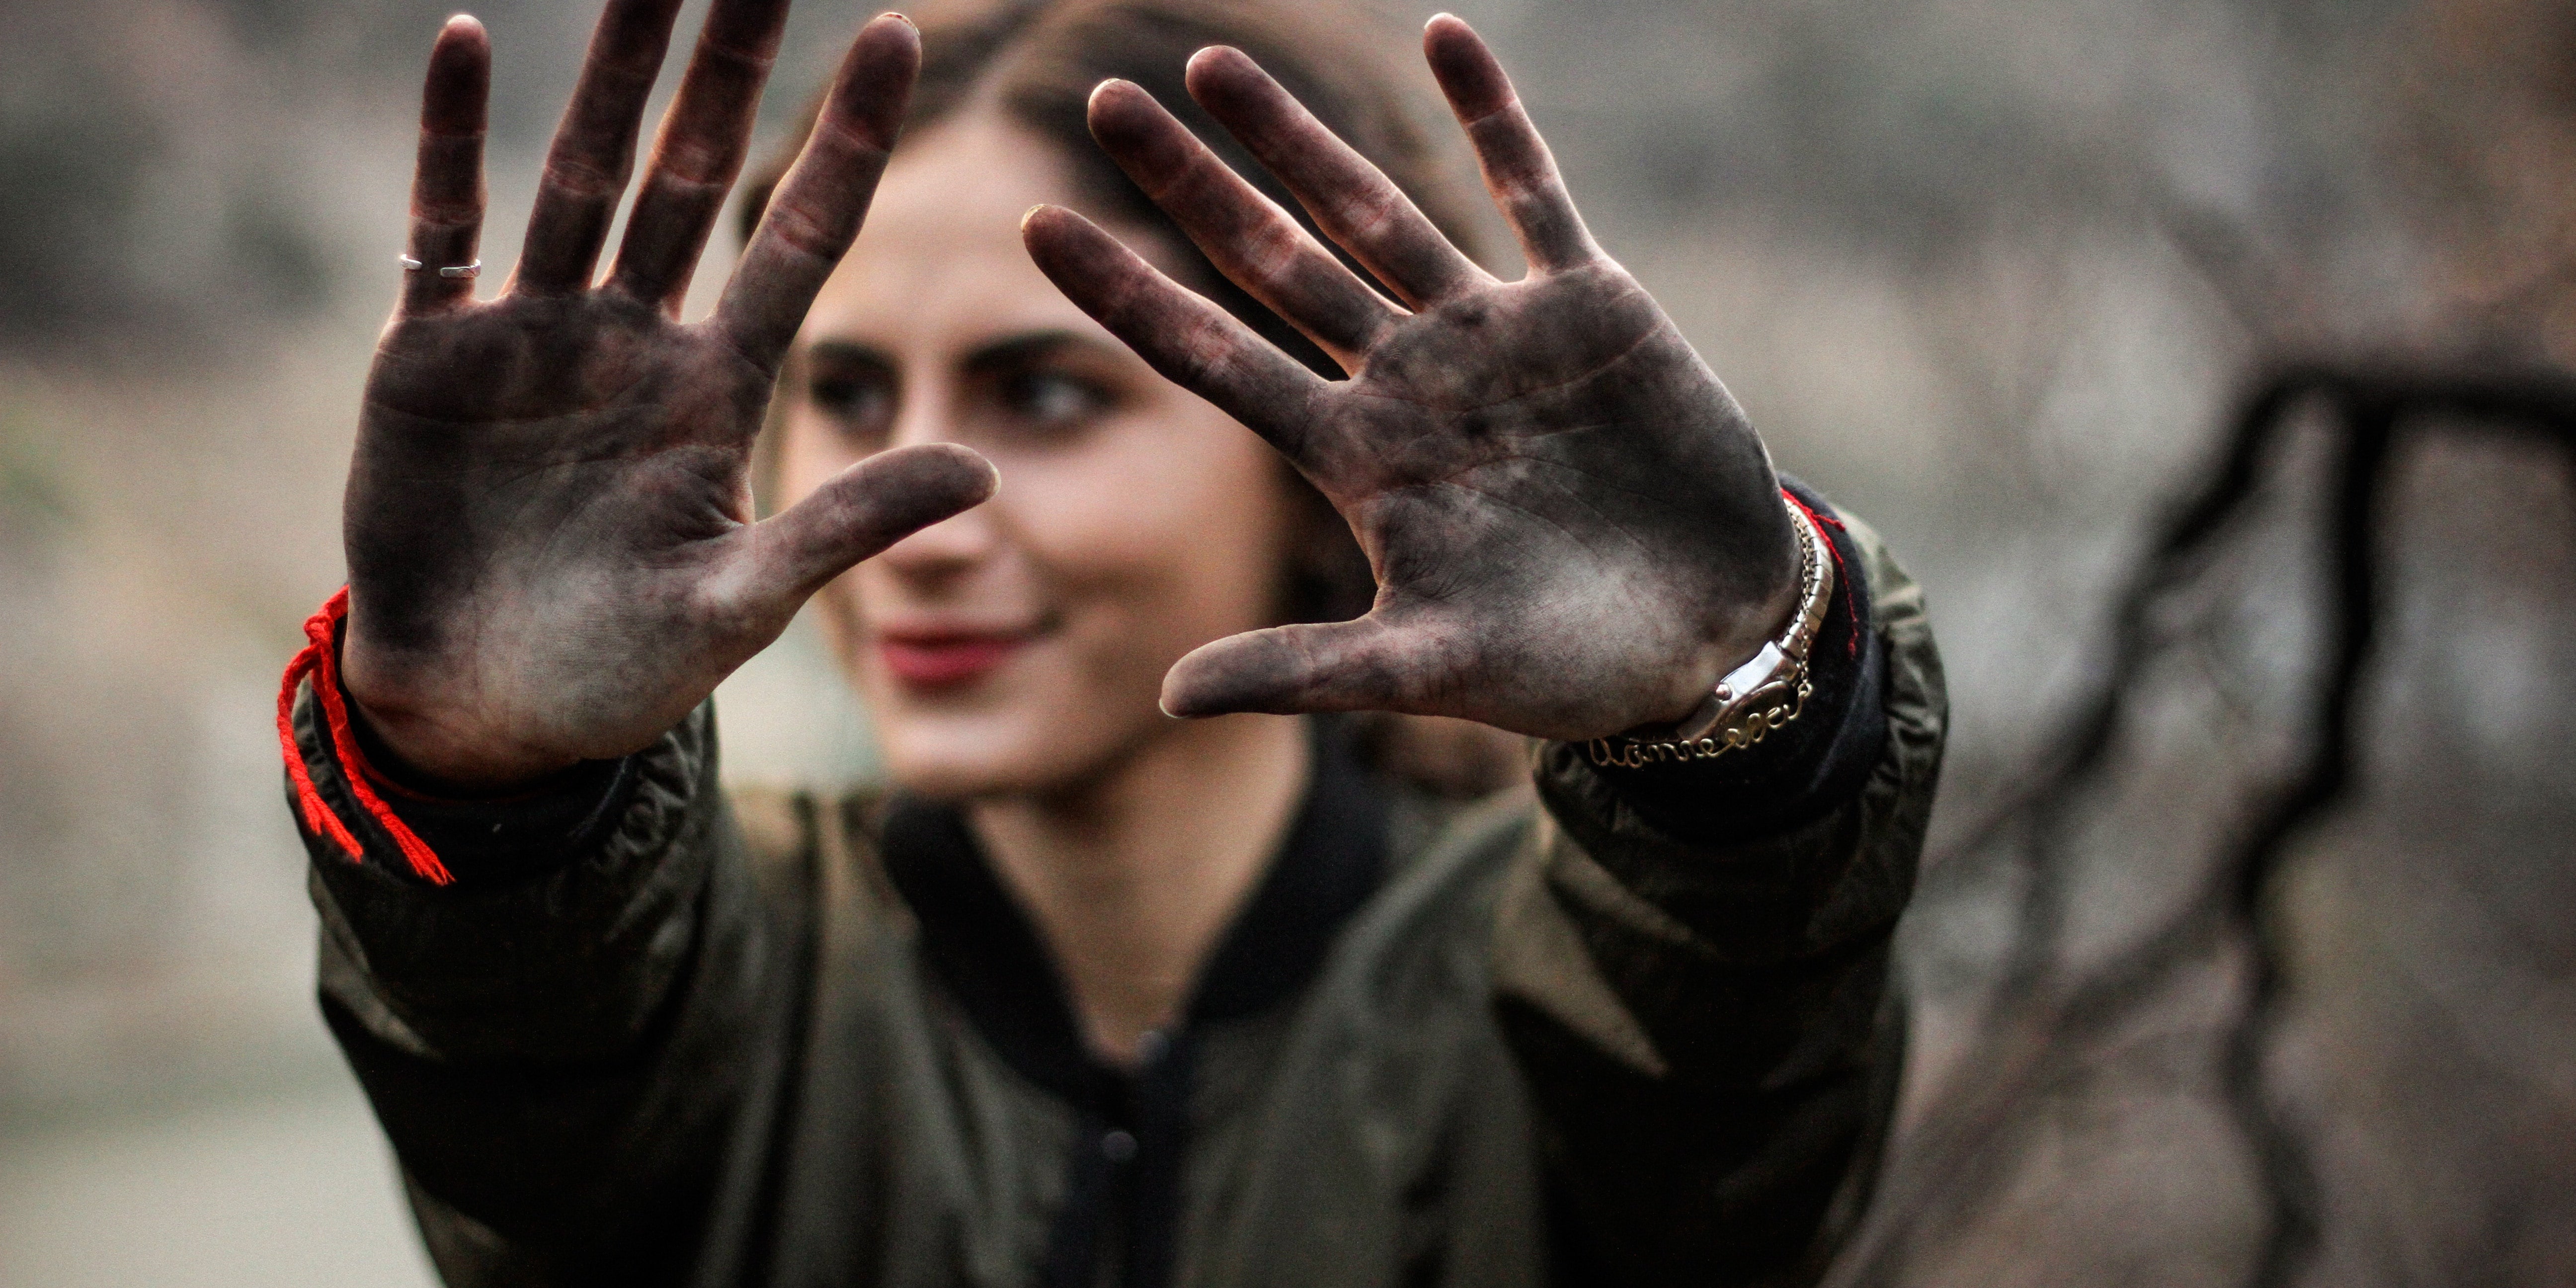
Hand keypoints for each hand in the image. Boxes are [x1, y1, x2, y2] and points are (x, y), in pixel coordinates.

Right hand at [344, 3, 992, 788]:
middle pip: (692, 174)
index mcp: (716, 389)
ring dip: (612, 74)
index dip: (845, 139)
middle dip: (726, 67)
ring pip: (584, 175)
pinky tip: (461, 41)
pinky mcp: (434, 357)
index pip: (800, 237)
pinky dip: (452, 143)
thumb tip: (984, 471)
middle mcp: (634, 340)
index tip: (896, 32)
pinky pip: (446, 229)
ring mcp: (534, 337)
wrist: (485, 715)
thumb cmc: (619, 671)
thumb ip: (848, 526)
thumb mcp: (745, 603)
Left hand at [1022, 15, 1800, 741]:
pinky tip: (1445, 35)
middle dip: (1190, 183)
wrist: (1708, 635)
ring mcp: (1493, 336)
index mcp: (1356, 460)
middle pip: (1271, 261)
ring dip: (1299, 138)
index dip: (1129, 294)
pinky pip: (1531, 190)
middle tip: (1100, 99)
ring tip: (1215, 63)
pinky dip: (1493, 117)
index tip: (1037, 227)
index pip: (1214, 357)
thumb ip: (1304, 672)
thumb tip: (1163, 697)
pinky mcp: (1589, 308)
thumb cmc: (1567, 666)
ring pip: (1375, 209)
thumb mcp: (1429, 671)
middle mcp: (1406, 381)